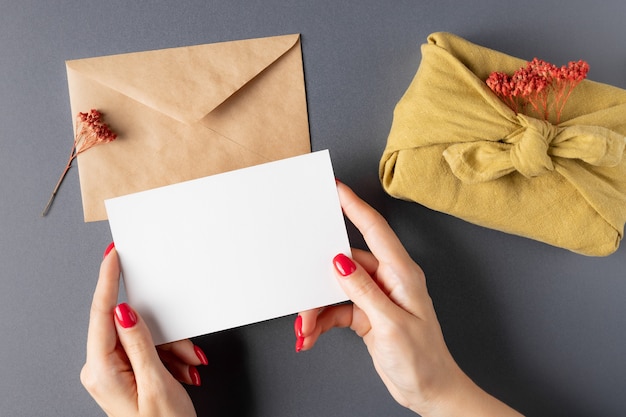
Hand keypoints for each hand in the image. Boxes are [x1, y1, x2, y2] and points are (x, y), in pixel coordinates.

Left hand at [81, 243, 207, 416]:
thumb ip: (140, 343)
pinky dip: (170, 356)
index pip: (102, 314)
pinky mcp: (125, 371)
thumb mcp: (157, 383)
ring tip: (186, 370)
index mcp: (101, 370)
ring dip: (172, 350)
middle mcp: (101, 369)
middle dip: (165, 335)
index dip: (107, 280)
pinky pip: (148, 349)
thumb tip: (124, 310)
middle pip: (132, 327)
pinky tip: (181, 372)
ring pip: (146, 338)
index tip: (112, 255)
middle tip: (185, 352)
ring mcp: (112, 371)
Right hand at [296, 182, 522, 416]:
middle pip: (345, 263)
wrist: (430, 391)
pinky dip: (322, 321)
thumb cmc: (423, 359)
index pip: (375, 230)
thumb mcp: (390, 324)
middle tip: (300, 290)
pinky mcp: (367, 314)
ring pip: (336, 289)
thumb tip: (340, 261)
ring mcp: (376, 297)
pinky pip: (337, 309)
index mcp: (401, 273)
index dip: (354, 206)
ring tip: (305, 328)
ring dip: (317, 308)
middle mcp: (388, 280)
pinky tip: (312, 335)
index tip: (335, 188)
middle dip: (319, 278)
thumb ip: (363, 290)